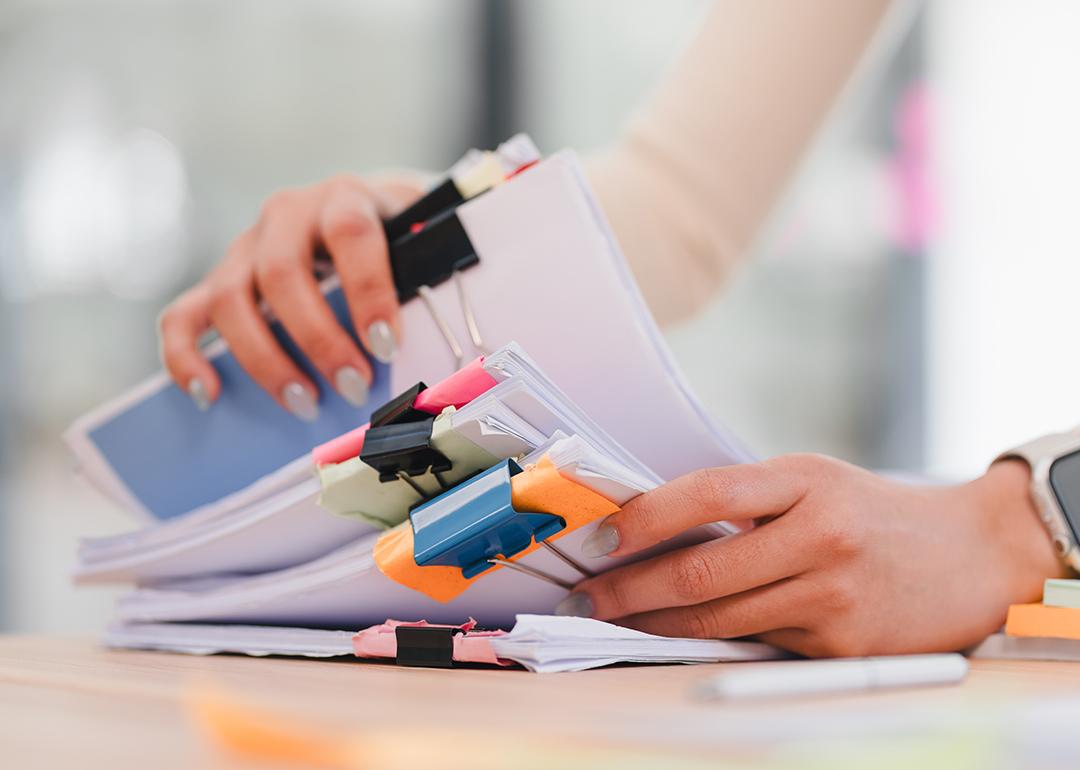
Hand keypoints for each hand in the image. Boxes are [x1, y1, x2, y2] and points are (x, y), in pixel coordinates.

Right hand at [158, 174, 423, 418]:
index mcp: (345, 198)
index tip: (386, 346)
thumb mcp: (422, 241)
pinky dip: (185, 356)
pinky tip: (209, 395)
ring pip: (231, 298)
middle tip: (354, 388)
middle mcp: (288, 215)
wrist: (372, 211)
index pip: (351, 234)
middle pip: (283, 273)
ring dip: (265, 359)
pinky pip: (183, 315)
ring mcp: (246, 247)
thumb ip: (429, 273)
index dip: (367, 291)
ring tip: (305, 404)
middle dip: (318, 339)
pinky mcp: (217, 280)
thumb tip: (444, 339)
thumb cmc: (401, 239)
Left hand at [558, 454, 1064, 656]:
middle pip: (702, 570)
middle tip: (587, 596)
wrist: (968, 555)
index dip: (646, 516)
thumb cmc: (871, 512)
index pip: (709, 492)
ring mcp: (834, 595)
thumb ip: (747, 499)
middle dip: (629, 588)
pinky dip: (709, 638)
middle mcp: (821, 535)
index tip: (602, 535)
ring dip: (655, 621)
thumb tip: (652, 524)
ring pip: (719, 618)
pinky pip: (756, 642)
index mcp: (806, 480)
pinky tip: (676, 632)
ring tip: (617, 617)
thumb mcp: (814, 481)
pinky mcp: (841, 645)